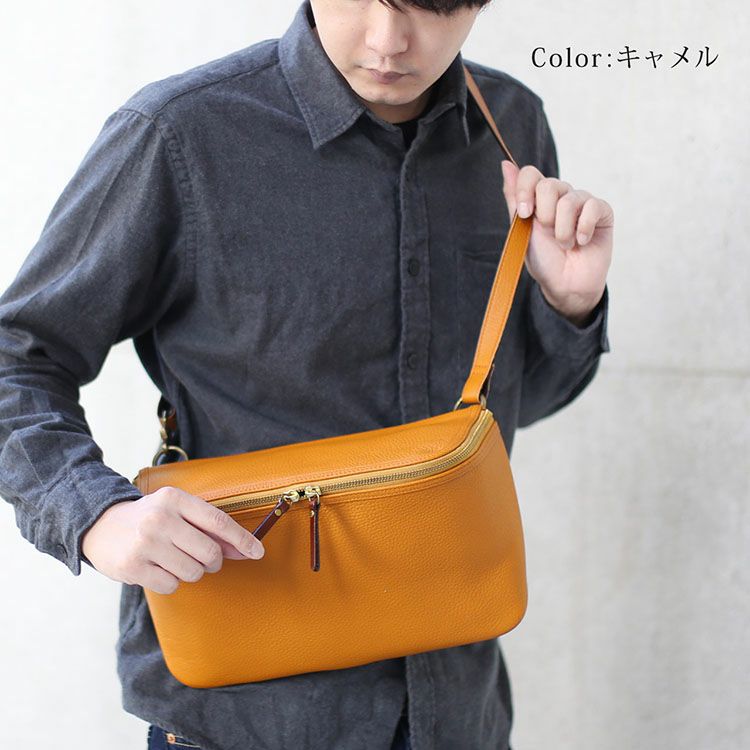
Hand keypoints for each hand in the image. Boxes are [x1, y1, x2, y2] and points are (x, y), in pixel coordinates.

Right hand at [81, 486, 264, 594]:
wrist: (100, 525)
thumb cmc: (150, 518)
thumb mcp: (178, 511)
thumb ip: (210, 528)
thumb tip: (247, 549)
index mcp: (175, 499)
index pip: (218, 521)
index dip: (242, 539)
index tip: (258, 552)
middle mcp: (160, 519)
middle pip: (209, 552)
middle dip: (214, 561)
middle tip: (205, 559)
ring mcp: (145, 544)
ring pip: (193, 572)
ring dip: (192, 571)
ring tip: (175, 559)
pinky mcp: (133, 567)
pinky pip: (171, 585)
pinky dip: (171, 581)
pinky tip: (158, 567)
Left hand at [501, 160, 613, 325]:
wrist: (565, 285)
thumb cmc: (544, 260)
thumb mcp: (522, 230)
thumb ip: (515, 198)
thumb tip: (506, 164)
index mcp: (539, 199)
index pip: (530, 174)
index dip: (525, 190)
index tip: (524, 214)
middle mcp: (561, 196)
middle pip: (549, 184)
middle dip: (545, 215)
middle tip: (548, 234)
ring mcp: (582, 202)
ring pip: (570, 199)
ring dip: (563, 229)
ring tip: (565, 244)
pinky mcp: (602, 213)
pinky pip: (593, 207)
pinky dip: (583, 228)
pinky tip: (582, 241)